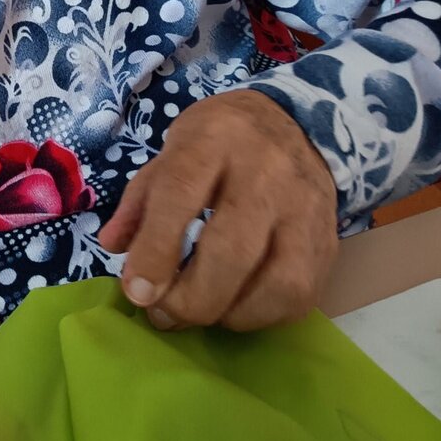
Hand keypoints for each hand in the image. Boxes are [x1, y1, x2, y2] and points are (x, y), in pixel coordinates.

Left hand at [96, 89, 338, 331]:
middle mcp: (266, 172)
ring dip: (229, 313)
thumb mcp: (172, 151)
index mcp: (214, 140)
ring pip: (277, 282)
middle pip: (232, 249)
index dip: (156, 249)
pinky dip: (261, 316)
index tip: (137, 292)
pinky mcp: (328, 241)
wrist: (295, 124)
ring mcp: (305, 208)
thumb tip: (112, 247)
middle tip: (164, 313)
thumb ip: (140, 200)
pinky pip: (299, 296)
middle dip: (191, 298)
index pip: (181, 195)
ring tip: (200, 311)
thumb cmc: (220, 143)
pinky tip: (235, 306)